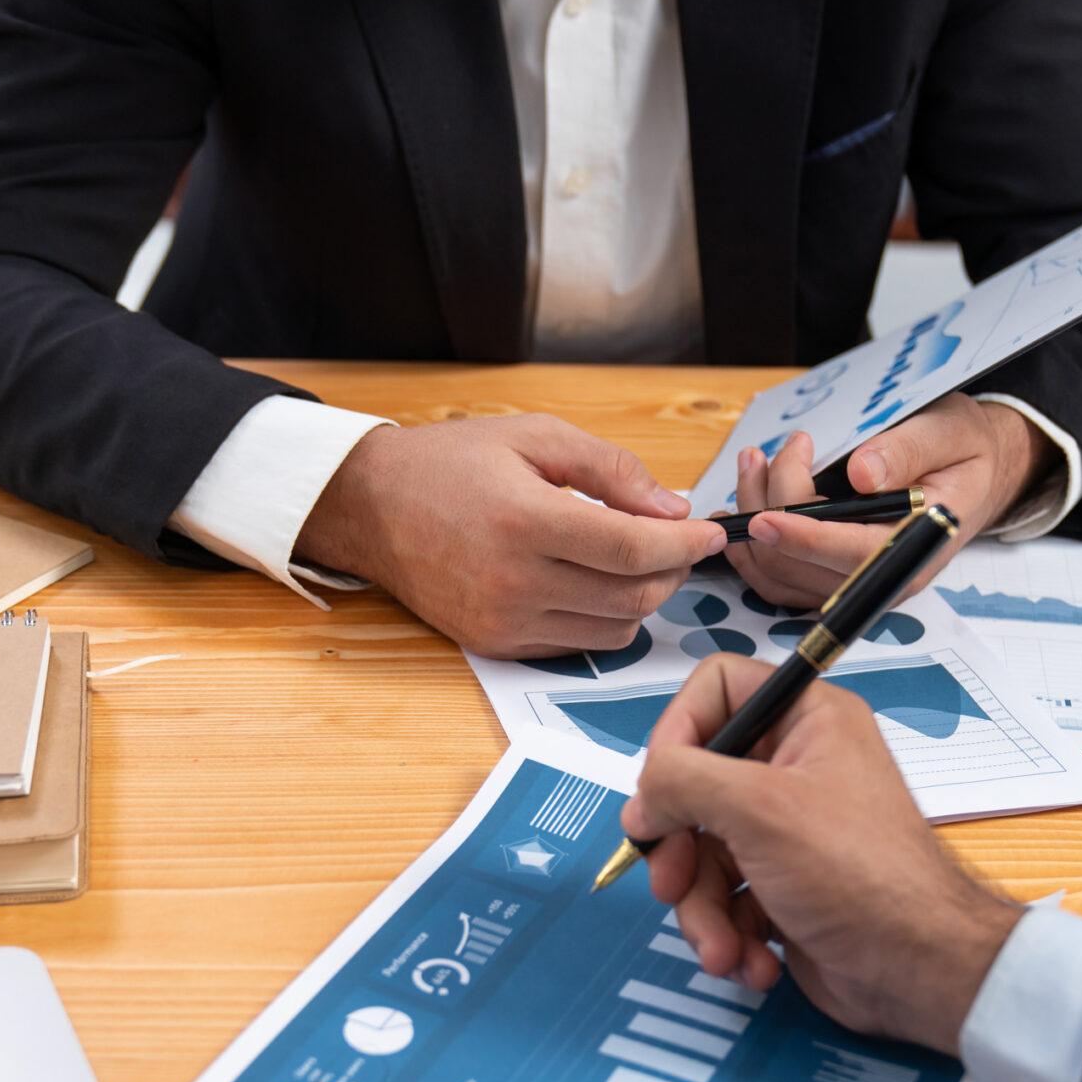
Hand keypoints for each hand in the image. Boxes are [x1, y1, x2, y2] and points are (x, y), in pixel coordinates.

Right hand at [297, 414, 726, 658]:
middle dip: (673, 570)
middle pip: (633, 596)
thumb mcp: (534, 436)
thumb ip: (611, 469)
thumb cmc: (450, 463)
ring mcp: (504, 621)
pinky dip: (604, 619)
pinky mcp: (496, 645)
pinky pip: (578, 645)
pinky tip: (596, 583)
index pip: (633, 548)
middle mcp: (514, 582)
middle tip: (679, 542)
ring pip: (614, 631)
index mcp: (525, 520)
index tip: (712, 531)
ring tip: (637, 560)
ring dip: (642, 599)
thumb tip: (672, 507)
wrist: (369, 507)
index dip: (686, 543)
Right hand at [619, 655, 1023, 1052]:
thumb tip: (641, 800)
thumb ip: (681, 781)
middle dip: (679, 849)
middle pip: (696, 785)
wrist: (918, 971)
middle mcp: (797, 769)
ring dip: (702, 909)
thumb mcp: (757, 809)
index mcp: (807, 722)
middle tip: (671, 883)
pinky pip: (727, 899)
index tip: (660, 790)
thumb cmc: (861, 875)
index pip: (717, 691)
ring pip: (703, 854)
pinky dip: (728, 934)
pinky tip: (751, 961)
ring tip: (722, 947)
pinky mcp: (785, 889)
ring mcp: (789, 833)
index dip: (677, 734)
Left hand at [725, 393, 1050, 608]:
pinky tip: (742, 506)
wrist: (974, 471)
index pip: (853, 556)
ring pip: (778, 575)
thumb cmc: (963, 449)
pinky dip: (749, 548)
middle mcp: (882, 578)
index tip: (765, 516)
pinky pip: (777, 579)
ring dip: (750, 522)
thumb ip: (907, 451)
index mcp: (916, 546)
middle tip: (762, 453)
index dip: (805, 540)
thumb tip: (863, 473)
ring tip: (751, 464)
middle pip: (801, 568)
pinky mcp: (831, 578)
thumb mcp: (948, 432)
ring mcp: (853, 583)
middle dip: (768, 508)